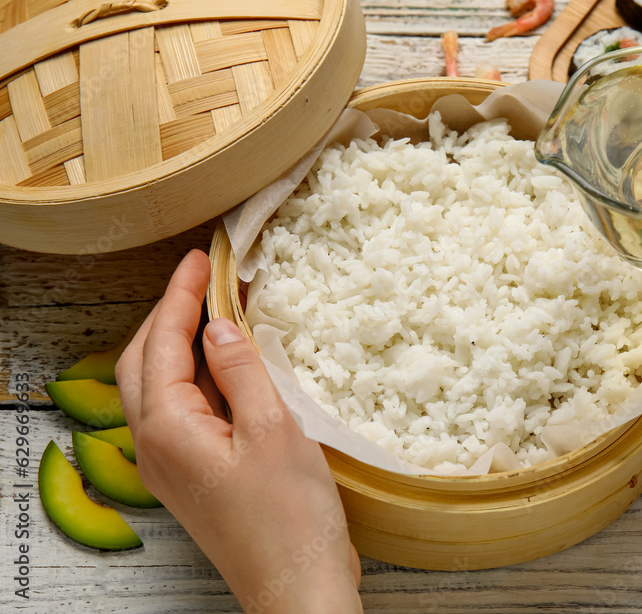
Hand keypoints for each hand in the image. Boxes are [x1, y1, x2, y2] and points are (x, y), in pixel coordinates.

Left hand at [116, 250, 361, 612]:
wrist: (297, 587)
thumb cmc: (290, 516)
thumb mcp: (273, 430)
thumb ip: (241, 372)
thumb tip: (219, 328)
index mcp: (168, 430)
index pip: (163, 344)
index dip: (180, 296)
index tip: (199, 258)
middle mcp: (158, 447)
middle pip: (145, 364)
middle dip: (168, 316)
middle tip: (201, 278)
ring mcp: (174, 465)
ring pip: (162, 388)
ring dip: (183, 345)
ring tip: (217, 311)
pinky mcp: (196, 476)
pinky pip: (185, 412)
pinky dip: (201, 378)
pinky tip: (231, 368)